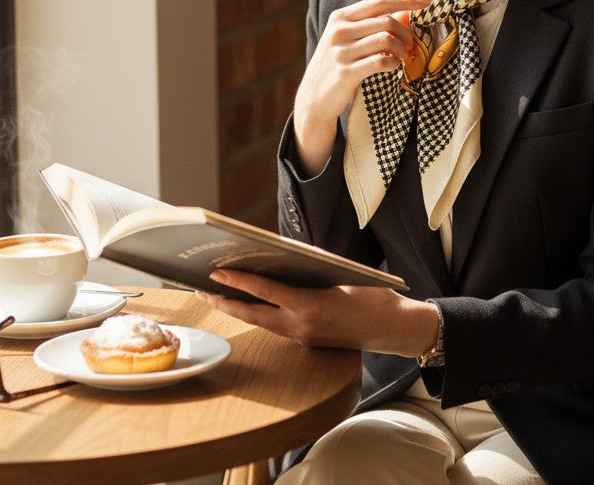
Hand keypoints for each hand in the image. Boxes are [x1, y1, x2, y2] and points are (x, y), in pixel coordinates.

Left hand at [200, 269, 439, 357]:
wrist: (395, 329)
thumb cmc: (374, 295)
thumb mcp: (344, 273)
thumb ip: (313, 264)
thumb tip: (286, 252)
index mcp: (311, 306)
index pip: (266, 292)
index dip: (238, 282)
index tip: (215, 273)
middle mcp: (302, 327)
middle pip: (253, 315)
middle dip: (224, 302)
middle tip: (199, 289)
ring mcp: (303, 337)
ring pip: (260, 323)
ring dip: (237, 309)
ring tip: (214, 295)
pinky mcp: (307, 341)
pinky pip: (275, 326)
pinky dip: (257, 313)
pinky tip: (248, 303)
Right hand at [293, 0, 430, 174]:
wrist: (314, 97)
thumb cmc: (337, 64)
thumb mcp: (349, 38)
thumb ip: (373, 24)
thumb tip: (406, 13)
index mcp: (340, 17)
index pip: (379, 2)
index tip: (427, 0)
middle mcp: (339, 31)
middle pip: (386, 21)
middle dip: (406, 32)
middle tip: (411, 44)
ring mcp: (341, 52)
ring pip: (386, 40)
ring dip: (402, 49)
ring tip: (402, 56)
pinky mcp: (346, 72)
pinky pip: (381, 62)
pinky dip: (393, 63)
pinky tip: (393, 65)